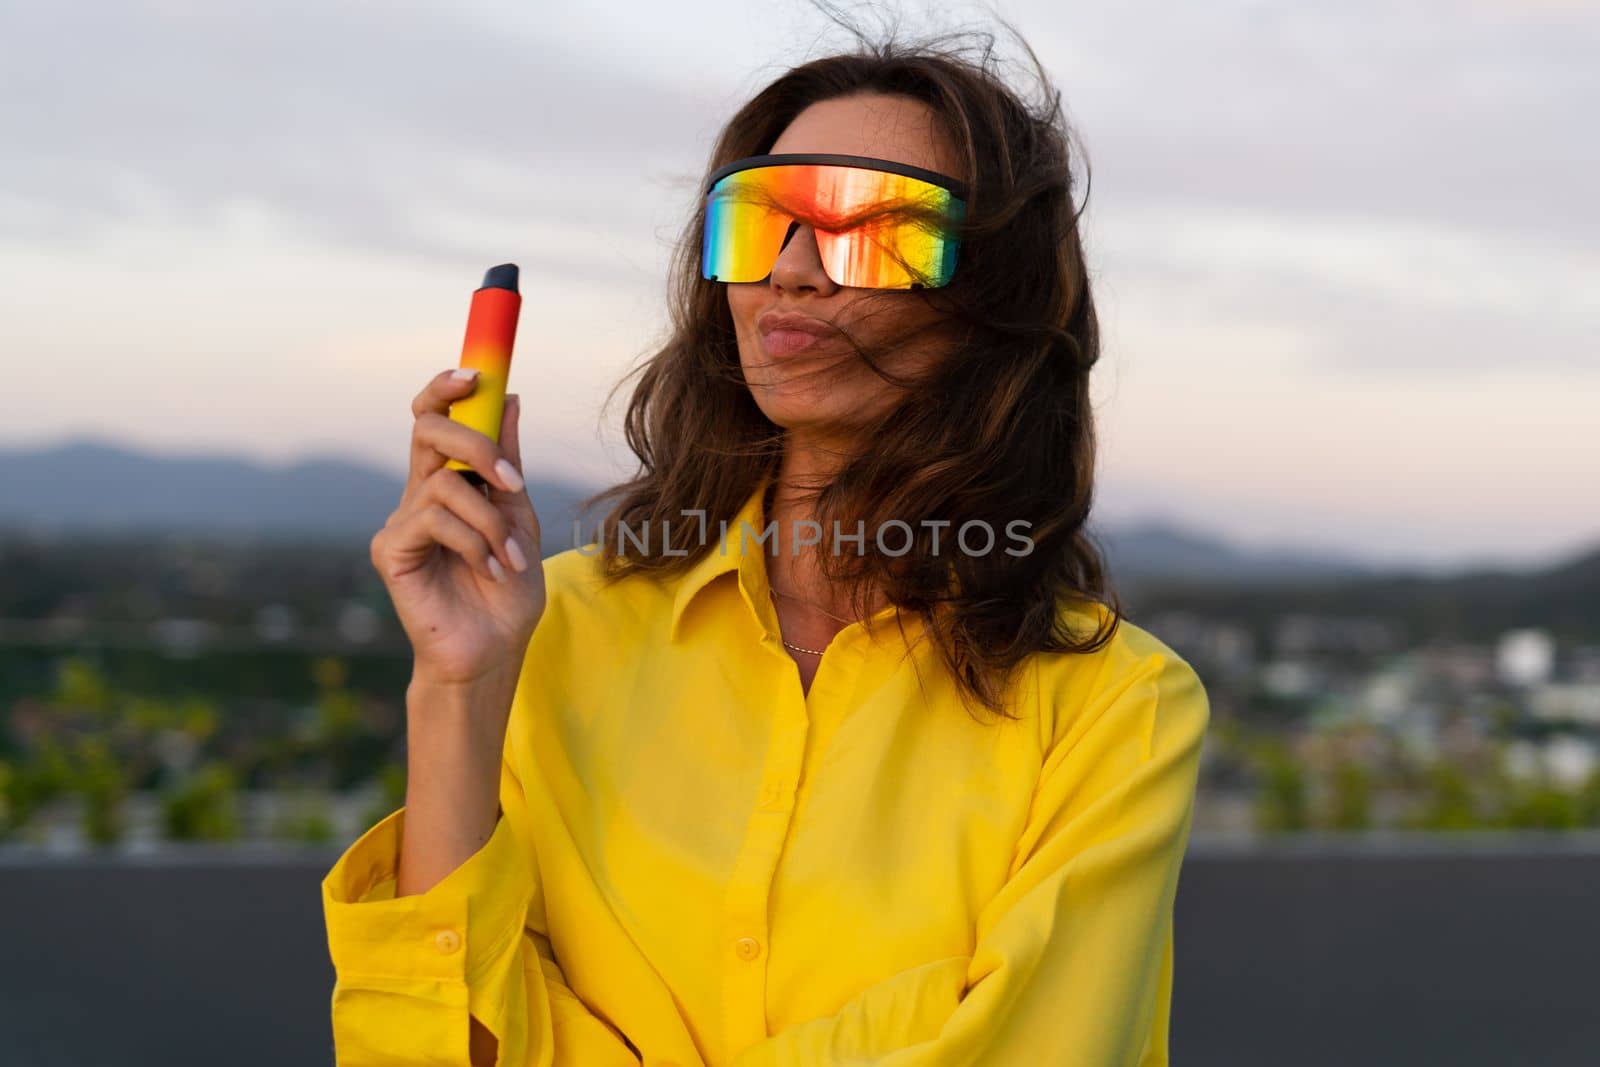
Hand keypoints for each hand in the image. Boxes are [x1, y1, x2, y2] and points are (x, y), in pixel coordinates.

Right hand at [369, 369, 544, 687]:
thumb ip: (509, 463)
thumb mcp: (520, 517)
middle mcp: (418, 496)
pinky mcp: (391, 551)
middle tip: (512, 480)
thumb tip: (510, 400)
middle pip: (429, 432)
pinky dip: (474, 541)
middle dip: (476, 444)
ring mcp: (401, 522)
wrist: (494, 650)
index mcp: (448, 483)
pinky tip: (491, 570)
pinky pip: (434, 519)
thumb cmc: (507, 589)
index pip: (433, 420)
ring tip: (510, 558)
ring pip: (444, 483)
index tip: (477, 372)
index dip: (445, 390)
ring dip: (490, 520)